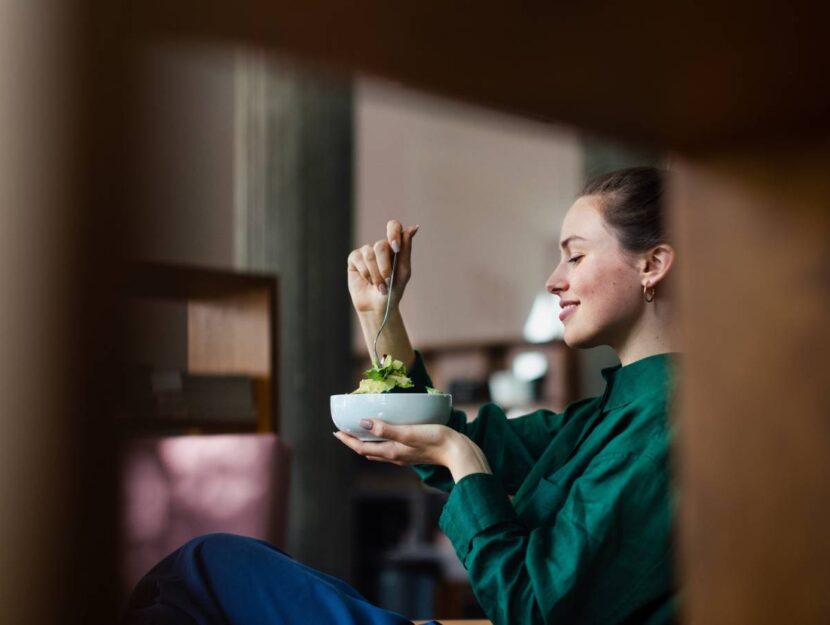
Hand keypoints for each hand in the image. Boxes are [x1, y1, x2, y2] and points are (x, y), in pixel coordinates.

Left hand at [334, 419, 491, 482]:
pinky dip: (380, 441)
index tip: (336, 431)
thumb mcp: (409, 432)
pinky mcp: (414, 452)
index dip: (347, 440)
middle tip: (343, 431)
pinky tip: (385, 434)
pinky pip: (390, 448)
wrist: (459, 452)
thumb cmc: (436, 440)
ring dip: (366, 442)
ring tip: (359, 432)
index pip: (362, 447)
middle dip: (353, 441)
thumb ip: (386, 429)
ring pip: (378, 451)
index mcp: (392, 452)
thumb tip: (363, 423)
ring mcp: (404, 456)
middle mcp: (395, 456)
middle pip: (368, 450)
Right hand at [347, 220, 418, 313]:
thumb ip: (406, 249)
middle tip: (387, 280)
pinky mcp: (354, 258)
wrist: (378, 307)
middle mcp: (380, 247)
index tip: (396, 247)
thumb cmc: (393, 290)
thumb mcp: (403, 271)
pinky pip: (358, 258)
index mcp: (394, 246)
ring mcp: (366, 252)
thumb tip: (413, 227)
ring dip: (375, 274)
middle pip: (380, 245)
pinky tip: (368, 281)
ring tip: (379, 286)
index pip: (393, 226)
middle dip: (384, 266)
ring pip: (369, 254)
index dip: (393, 233)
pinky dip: (365, 273)